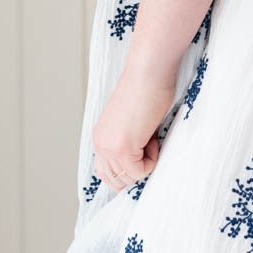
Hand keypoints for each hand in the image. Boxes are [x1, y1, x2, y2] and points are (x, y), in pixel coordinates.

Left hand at [91, 60, 177, 191]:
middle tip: (148, 146)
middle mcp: (100, 144)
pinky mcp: (122, 148)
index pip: (106, 172)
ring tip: (150, 138)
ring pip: (128, 178)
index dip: (128, 168)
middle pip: (115, 181)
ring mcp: (109, 147)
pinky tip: (152, 136)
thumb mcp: (130, 122)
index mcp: (100, 137)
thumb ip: (128, 141)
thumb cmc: (147, 89)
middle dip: (136, 170)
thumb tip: (139, 160)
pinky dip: (152, 159)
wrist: (148, 71)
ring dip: (144, 164)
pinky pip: (140, 171)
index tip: (144, 149)